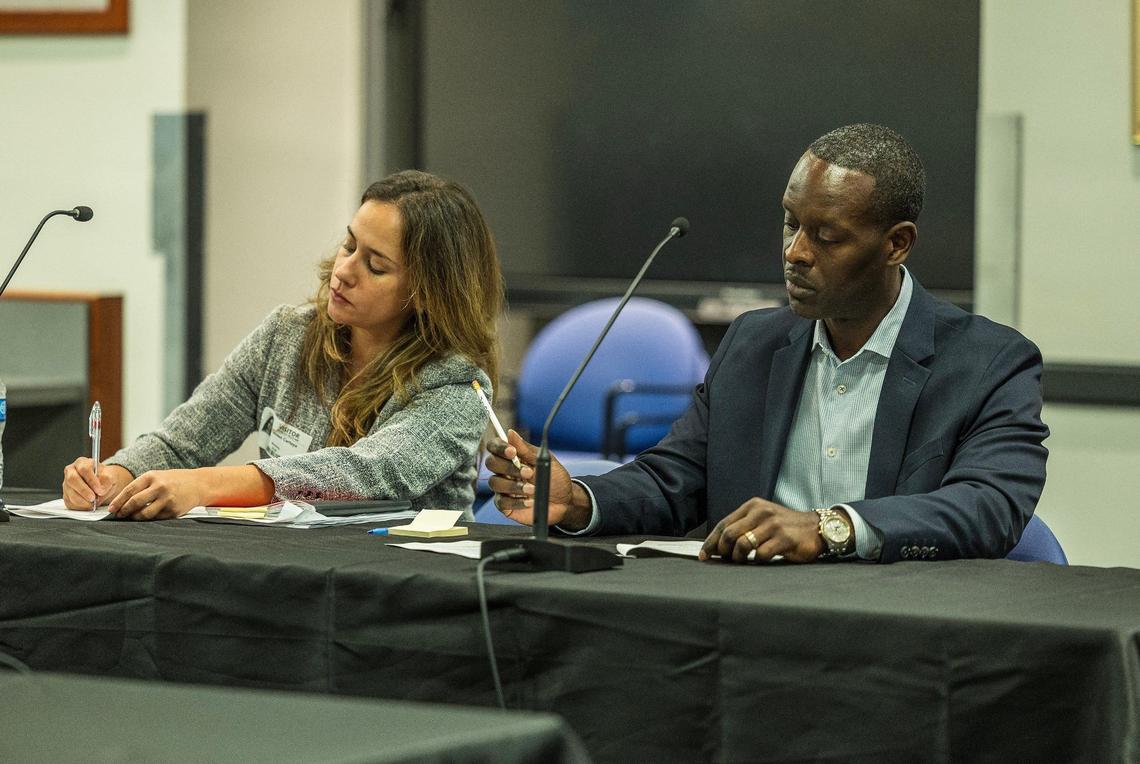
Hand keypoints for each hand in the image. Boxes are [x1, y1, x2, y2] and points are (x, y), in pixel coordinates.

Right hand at [62, 459, 132, 509]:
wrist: (103, 485)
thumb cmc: (105, 478)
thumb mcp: (111, 476)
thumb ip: (107, 480)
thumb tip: (101, 490)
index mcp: (82, 462)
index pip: (84, 469)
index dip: (91, 480)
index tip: (99, 490)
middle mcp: (71, 471)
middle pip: (72, 479)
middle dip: (84, 491)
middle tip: (93, 498)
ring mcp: (66, 483)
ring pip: (70, 492)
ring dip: (82, 500)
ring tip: (93, 503)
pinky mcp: (66, 495)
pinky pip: (70, 502)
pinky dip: (80, 506)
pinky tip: (88, 505)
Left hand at [106, 469, 206, 520]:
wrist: (199, 484)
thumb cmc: (175, 480)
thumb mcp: (158, 476)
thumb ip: (142, 486)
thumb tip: (123, 502)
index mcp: (152, 476)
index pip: (129, 490)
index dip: (118, 501)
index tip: (111, 509)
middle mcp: (159, 487)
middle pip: (134, 503)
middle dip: (124, 511)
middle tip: (119, 515)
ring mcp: (167, 499)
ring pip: (144, 514)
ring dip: (135, 517)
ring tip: (132, 517)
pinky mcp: (173, 510)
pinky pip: (156, 518)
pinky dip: (149, 519)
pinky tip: (147, 517)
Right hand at [484, 430, 591, 529]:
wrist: (564, 501)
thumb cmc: (555, 478)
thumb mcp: (544, 461)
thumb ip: (526, 449)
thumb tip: (510, 433)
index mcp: (512, 456)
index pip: (494, 446)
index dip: (499, 447)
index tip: (512, 451)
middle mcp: (504, 470)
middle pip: (491, 463)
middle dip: (509, 467)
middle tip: (528, 472)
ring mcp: (503, 488)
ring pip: (495, 483)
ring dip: (514, 486)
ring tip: (532, 489)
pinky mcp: (505, 505)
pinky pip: (501, 502)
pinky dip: (516, 502)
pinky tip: (529, 501)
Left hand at [699, 498, 825, 562]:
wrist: (816, 528)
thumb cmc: (785, 527)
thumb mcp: (762, 519)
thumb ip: (743, 527)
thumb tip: (718, 547)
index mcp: (752, 506)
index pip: (724, 524)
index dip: (711, 541)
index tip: (704, 555)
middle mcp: (761, 512)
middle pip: (729, 535)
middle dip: (723, 551)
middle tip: (726, 560)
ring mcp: (773, 525)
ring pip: (743, 544)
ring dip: (739, 557)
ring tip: (743, 561)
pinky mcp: (785, 538)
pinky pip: (762, 554)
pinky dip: (758, 561)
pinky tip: (761, 560)